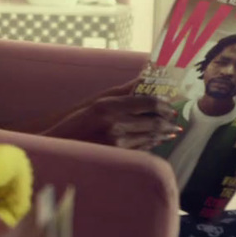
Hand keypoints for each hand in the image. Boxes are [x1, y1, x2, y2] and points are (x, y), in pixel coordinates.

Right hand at [42, 81, 180, 148]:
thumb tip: (145, 79)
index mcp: (108, 106)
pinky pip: (142, 149)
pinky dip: (153, 144)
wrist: (59, 147)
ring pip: (150, 136)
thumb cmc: (76, 123)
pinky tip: (157, 141)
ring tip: (171, 131)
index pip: (147, 102)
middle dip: (168, 121)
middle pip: (153, 121)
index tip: (170, 105)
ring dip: (163, 134)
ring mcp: (116, 142)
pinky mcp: (117, 157)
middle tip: (176, 120)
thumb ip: (122, 93)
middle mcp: (114, 123)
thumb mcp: (96, 103)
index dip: (163, 104)